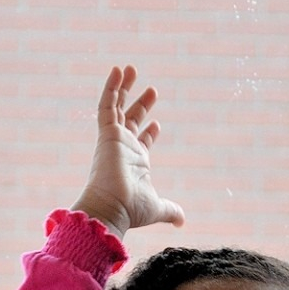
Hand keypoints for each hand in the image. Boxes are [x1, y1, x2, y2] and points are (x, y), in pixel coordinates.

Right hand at [72, 65, 184, 238]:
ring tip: (130, 68)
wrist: (112, 208)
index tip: (157, 123)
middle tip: (153, 90)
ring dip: (123, 87)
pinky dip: (111, 87)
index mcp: (135, 162)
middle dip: (141, 104)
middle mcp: (123, 148)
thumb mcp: (157, 207)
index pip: (141, 141)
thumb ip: (170, 210)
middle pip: (131, 120)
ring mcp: (114, 138)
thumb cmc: (131, 209)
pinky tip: (117, 70)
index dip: (149, 132)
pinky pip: (106, 104)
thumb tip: (182, 221)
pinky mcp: (107, 133)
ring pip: (117, 106)